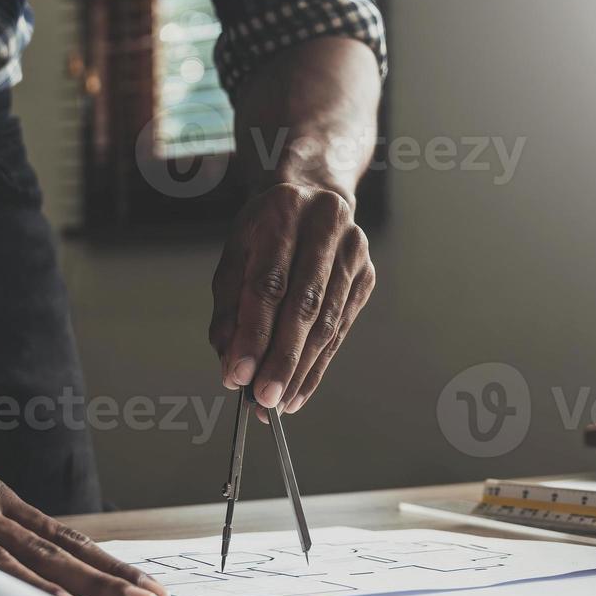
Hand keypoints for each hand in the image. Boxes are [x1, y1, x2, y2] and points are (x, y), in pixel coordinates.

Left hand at [209, 182, 375, 413]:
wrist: (315, 191)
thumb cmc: (269, 227)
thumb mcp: (237, 251)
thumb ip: (229, 305)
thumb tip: (229, 360)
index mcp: (283, 213)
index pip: (269, 283)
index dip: (254, 333)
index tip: (238, 374)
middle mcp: (325, 228)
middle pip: (304, 305)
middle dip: (282, 359)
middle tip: (263, 399)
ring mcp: (353, 252)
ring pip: (328, 322)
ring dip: (301, 369)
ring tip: (279, 403)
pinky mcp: (366, 276)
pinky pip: (341, 329)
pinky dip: (319, 364)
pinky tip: (300, 390)